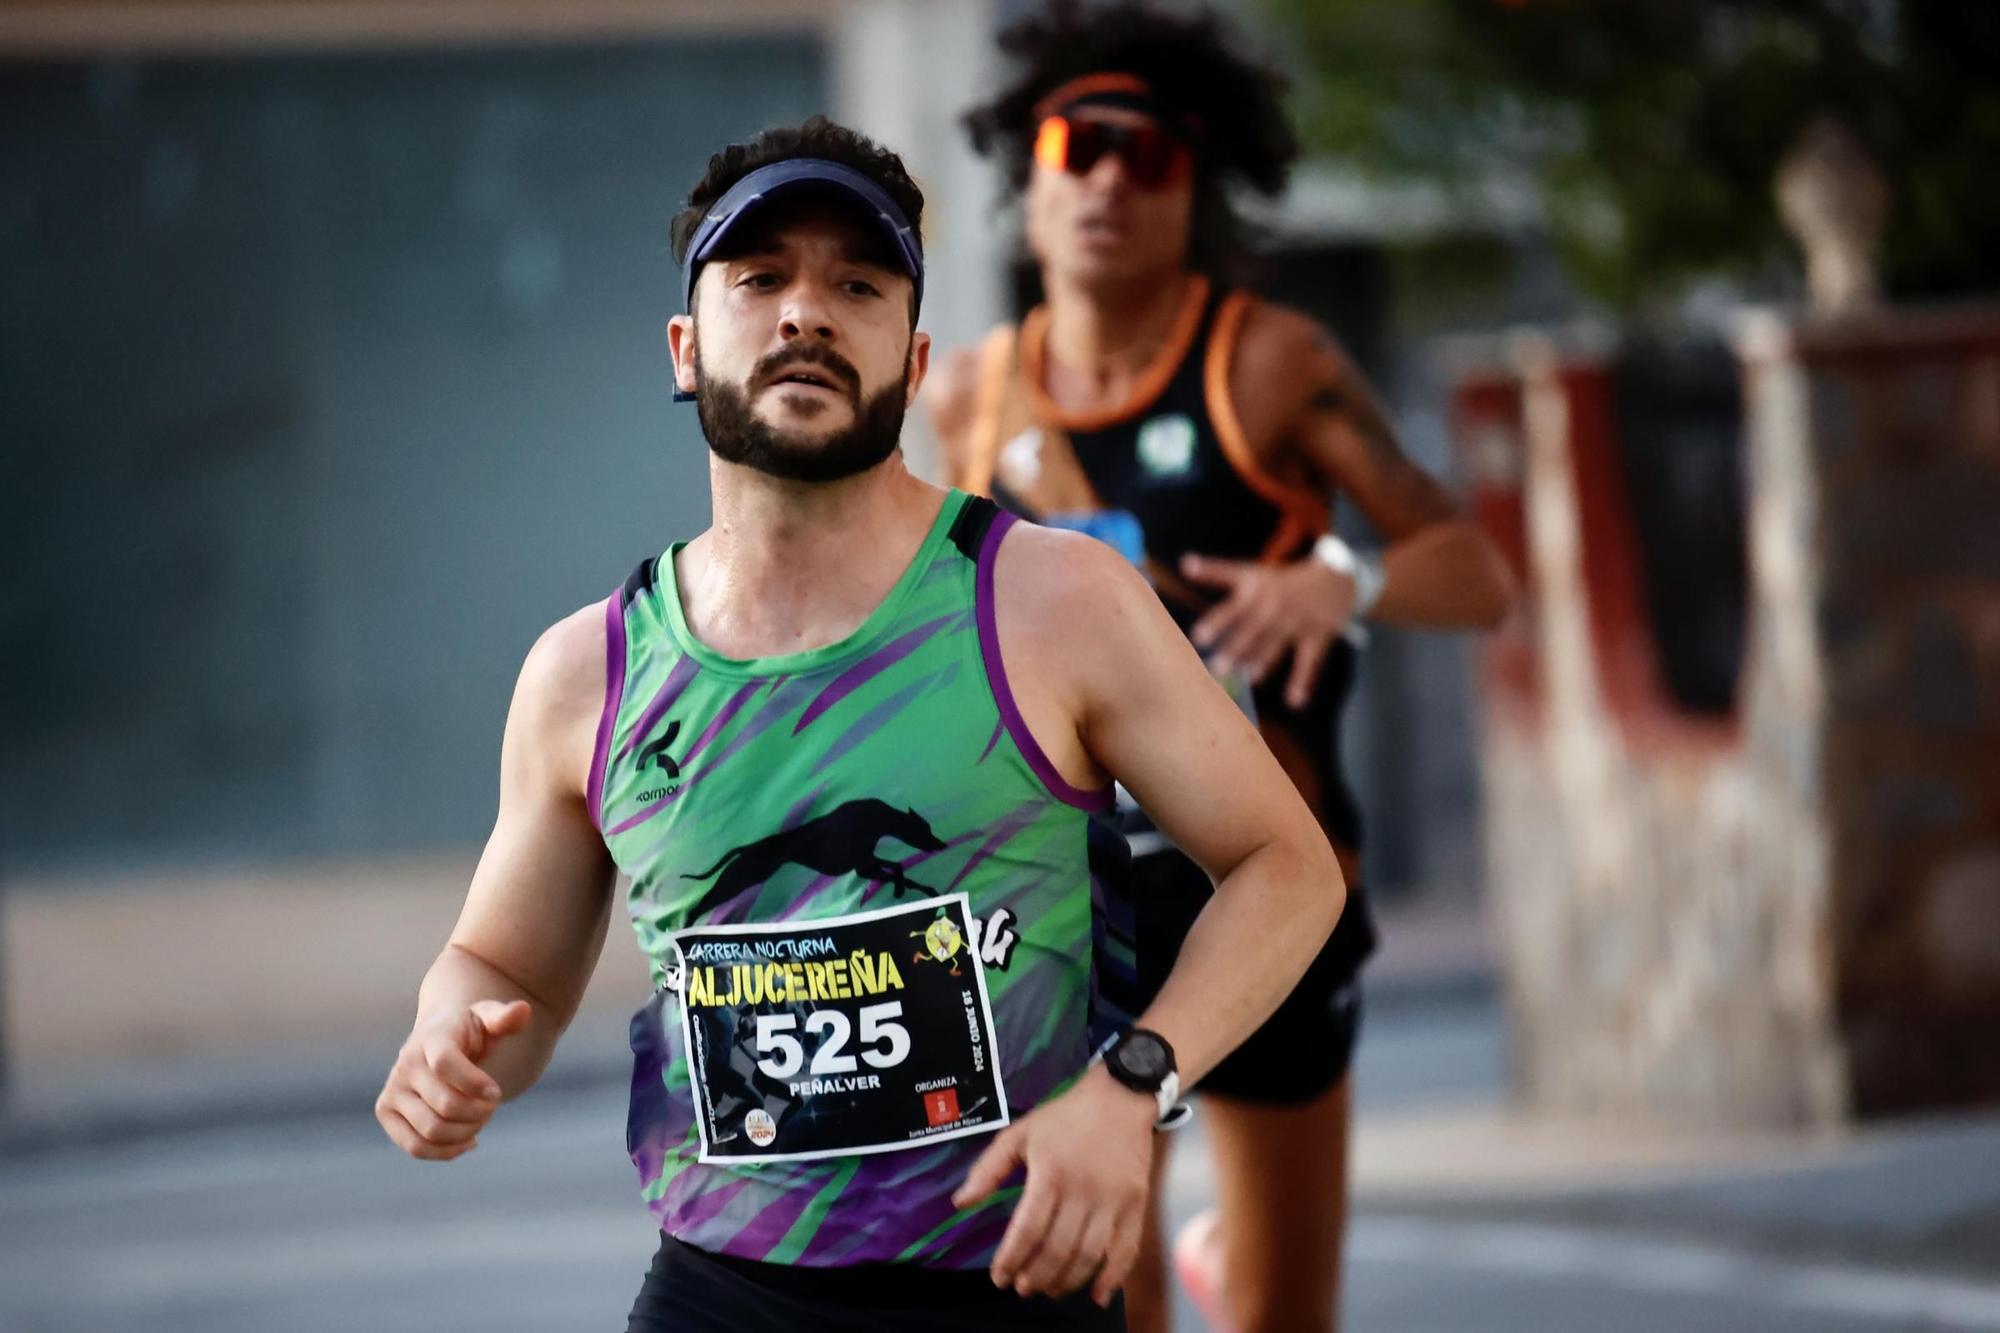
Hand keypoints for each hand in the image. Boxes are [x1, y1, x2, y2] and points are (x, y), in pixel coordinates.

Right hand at [375, 999, 531, 1160]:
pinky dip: (447, 1151)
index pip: (446, 1065)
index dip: (475, 1084)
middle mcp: (405, 1064)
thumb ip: (505, 1018)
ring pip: (432, 1131)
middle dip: (479, 1113)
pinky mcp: (386, 1112)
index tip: (496, 1092)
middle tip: (491, 1105)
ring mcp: (391, 1090)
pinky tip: (468, 1140)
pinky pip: (416, 1147)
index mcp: (431, 1039)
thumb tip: (523, 1010)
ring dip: (466, 1132)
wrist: (435, 1040)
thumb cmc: (469, 1031)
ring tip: (479, 1120)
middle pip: (446, 1106)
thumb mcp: (488, 1018)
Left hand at [952, 1065, 1156, 1305]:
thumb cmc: (1065, 1117)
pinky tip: (1096, 1295)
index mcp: (1051, 1173)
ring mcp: (1113, 1200)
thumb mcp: (1020, 1133)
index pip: (1028, 1230)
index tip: (999, 1278)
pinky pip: (1126, 1250)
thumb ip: (988, 1168)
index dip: (1011, 1260)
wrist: (1120, 1098)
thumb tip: (961, 1203)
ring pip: (1090, 1255)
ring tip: (1049, 1289)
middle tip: (1023, 1288)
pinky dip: (1112, 1278)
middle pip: (1058, 1249)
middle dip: (1037, 1276)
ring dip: (1067, 1281)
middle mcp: (1083, 1190)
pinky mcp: (1136, 1204)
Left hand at [1182, 552, 1355, 708]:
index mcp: (1256, 589)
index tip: (1198, 637)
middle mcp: (1276, 603)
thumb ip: (1217, 571)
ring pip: (1277, 644)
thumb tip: (1184, 563)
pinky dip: (1302, 681)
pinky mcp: (1318, 635)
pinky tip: (1294, 701)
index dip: (1217, 621)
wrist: (1335, 576)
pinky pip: (1308, 661)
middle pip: (1254, 627)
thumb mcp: (1251, 571)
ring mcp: (1298, 620)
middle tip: (1217, 666)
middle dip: (1236, 647)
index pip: (1233, 605)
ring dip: (1262, 662)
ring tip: (1246, 679)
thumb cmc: (1280, 581)